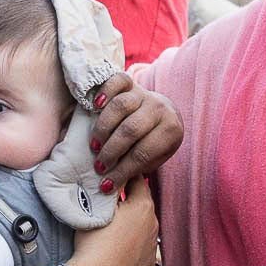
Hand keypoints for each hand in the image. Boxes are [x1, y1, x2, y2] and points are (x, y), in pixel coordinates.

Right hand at [69, 179, 158, 265]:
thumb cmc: (95, 242)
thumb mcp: (98, 208)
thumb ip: (109, 191)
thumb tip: (112, 179)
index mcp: (143, 205)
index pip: (137, 180)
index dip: (124, 176)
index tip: (114, 176)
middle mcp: (154, 223)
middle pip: (141, 204)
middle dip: (128, 201)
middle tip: (109, 202)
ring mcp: (152, 245)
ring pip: (142, 226)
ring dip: (131, 223)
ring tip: (112, 227)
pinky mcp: (148, 264)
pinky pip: (141, 246)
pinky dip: (132, 244)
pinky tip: (117, 248)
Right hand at [88, 73, 181, 191]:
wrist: (164, 113)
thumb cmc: (155, 142)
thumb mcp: (154, 158)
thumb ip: (136, 166)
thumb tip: (108, 184)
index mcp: (171, 130)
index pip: (143, 153)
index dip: (123, 170)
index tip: (107, 184)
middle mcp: (159, 109)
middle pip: (131, 130)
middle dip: (112, 152)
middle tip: (99, 166)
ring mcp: (145, 94)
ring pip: (121, 106)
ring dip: (103, 129)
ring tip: (94, 146)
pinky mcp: (132, 83)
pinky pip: (118, 81)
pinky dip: (105, 92)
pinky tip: (95, 106)